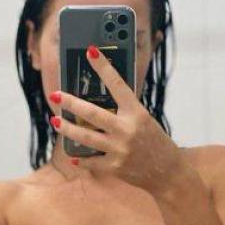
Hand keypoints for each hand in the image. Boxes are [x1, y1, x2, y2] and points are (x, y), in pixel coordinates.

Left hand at [48, 44, 183, 193]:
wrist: (169, 172)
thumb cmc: (155, 142)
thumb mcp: (144, 121)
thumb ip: (124, 113)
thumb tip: (96, 105)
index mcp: (137, 113)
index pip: (117, 84)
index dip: (103, 67)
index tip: (90, 52)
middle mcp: (127, 129)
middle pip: (92, 113)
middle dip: (70, 103)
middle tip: (55, 95)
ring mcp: (120, 149)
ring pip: (86, 137)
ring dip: (68, 129)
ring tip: (55, 122)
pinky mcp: (115, 167)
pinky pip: (92, 161)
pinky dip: (83, 159)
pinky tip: (74, 155)